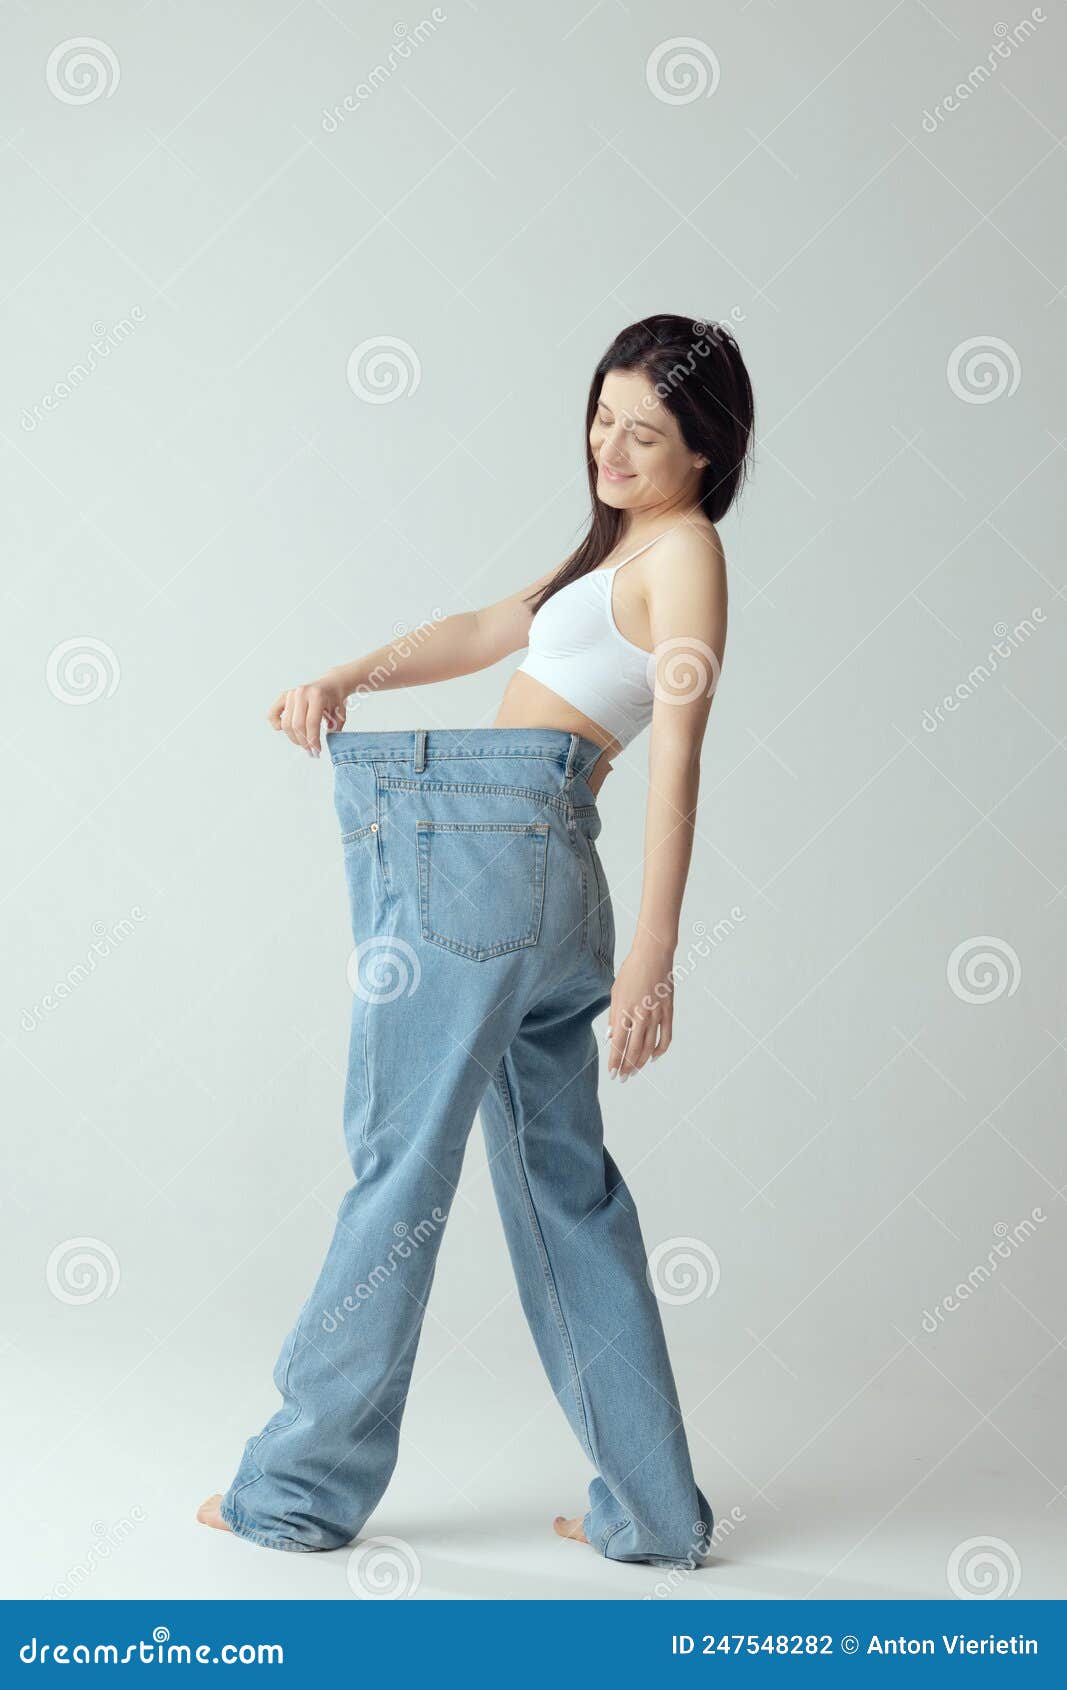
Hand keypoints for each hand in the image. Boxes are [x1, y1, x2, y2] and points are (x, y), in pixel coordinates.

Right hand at [267, 673, 348, 754]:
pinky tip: (284, 730)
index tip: (316, 750)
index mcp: (317, 695)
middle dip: (304, 742)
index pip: (311, 723)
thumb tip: (321, 745)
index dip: (313, 740)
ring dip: (294, 738)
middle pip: (297, 725)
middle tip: (310, 750)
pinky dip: (276, 724)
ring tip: (303, 742)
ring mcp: (291, 694)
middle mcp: (302, 693)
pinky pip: (272, 714)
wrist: (331, 685)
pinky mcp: (283, 697)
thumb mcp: (340, 715)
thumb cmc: (335, 700)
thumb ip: (334, 730)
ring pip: (286, 723)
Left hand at [607, 939, 674, 1079]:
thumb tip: (611, 1038)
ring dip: (641, 1062)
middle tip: (622, 1078)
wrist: (653, 955)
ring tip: (634, 1072)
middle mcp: (641, 1016)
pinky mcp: (668, 1011)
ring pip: (649, 1047)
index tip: (612, 1073)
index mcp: (625, 1010)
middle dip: (627, 1067)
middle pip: (634, 1050)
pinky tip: (653, 1057)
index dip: (615, 1061)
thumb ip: (614, 1016)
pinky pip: (666, 1036)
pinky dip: (660, 1050)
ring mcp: (656, 1014)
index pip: (619, 1044)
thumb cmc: (630, 971)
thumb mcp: (615, 992)